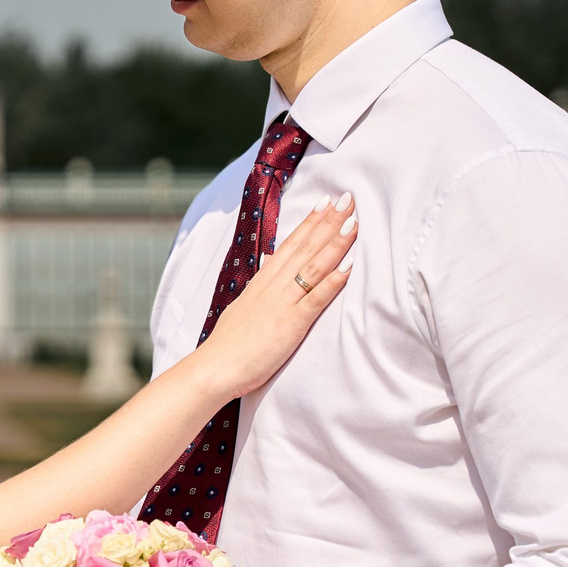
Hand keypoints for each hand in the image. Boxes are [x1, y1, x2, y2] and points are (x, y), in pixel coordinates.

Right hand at [195, 194, 355, 398]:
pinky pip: (316, 298)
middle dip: (328, 222)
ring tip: (353, 221)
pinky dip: (334, 280)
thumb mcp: (242, 307)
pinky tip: (349, 265)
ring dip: (335, 242)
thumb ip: (258, 287)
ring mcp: (282, 303)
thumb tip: (268, 266)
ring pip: (313, 266)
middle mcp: (273, 287)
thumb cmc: (228, 345)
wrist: (214, 367)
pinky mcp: (291, 324)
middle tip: (347, 198)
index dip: (309, 223)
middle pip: (305, 247)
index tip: (325, 203)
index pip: (290, 245)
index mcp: (262, 283)